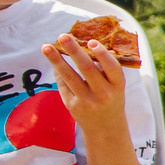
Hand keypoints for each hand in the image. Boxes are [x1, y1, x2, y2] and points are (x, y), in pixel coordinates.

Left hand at [42, 36, 138, 164]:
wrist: (105, 128)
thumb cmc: (111, 100)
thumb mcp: (115, 87)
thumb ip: (104, 70)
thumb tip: (82, 45)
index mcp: (118, 87)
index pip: (112, 68)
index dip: (102, 54)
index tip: (91, 42)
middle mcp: (103, 94)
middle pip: (87, 69)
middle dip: (74, 51)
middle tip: (63, 36)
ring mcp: (86, 101)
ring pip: (69, 76)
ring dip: (56, 60)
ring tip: (46, 47)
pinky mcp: (72, 106)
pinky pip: (63, 84)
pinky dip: (58, 71)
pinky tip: (53, 61)